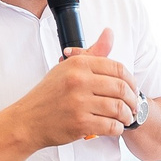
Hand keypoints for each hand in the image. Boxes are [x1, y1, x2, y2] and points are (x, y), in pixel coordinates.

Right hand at [10, 30, 136, 148]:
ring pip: (118, 108)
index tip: (132, 88)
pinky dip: (117, 128)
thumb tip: (109, 33)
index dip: (130, 80)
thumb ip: (92, 53)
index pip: (117, 68)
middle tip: (133, 106)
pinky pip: (110, 126)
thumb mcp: (67, 68)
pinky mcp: (80, 123)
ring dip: (127, 115)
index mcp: (78, 64)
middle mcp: (79, 81)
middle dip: (132, 99)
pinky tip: (115, 127)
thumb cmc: (48, 94)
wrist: (28, 120)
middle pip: (121, 88)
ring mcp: (79, 103)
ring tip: (126, 117)